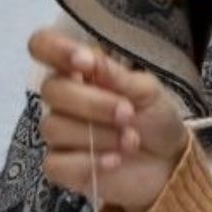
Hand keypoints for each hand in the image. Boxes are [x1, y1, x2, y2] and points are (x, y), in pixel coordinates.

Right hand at [28, 29, 188, 211]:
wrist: (169, 163)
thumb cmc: (155, 119)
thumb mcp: (147, 91)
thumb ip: (116, 75)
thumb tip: (90, 60)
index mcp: (78, 72)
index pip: (43, 46)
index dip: (55, 49)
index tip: (86, 64)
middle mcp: (62, 100)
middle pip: (51, 90)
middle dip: (93, 103)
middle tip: (128, 114)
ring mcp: (57, 133)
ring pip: (54, 127)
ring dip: (99, 136)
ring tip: (131, 142)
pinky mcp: (59, 166)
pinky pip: (55, 162)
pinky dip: (89, 163)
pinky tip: (114, 161)